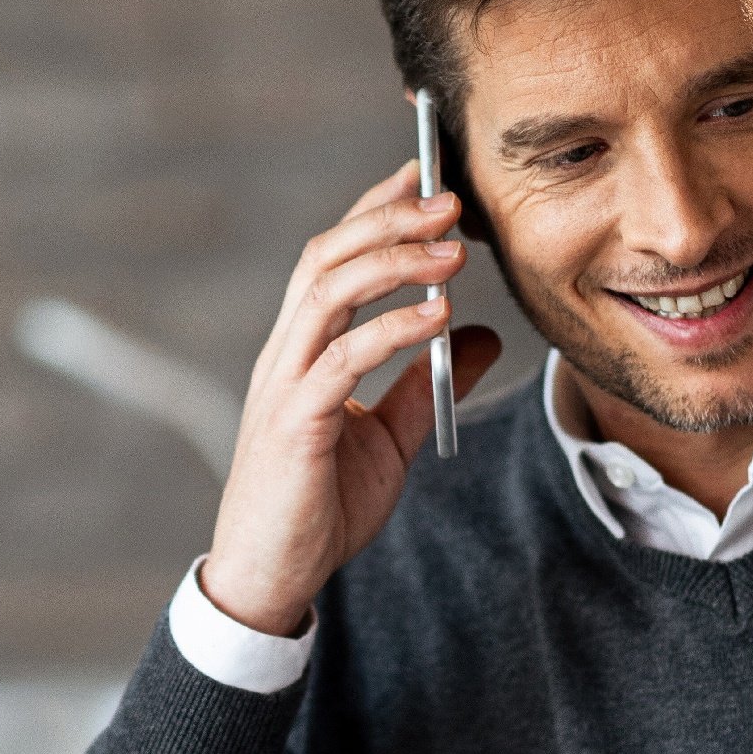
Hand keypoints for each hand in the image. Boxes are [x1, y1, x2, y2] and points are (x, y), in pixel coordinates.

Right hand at [201, 161, 503, 634]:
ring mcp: (284, 386)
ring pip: (327, 293)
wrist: (273, 578)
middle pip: (326, 257)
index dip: (376, 211)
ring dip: (393, 260)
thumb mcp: (391, 439)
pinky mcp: (295, 425)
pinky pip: (341, 360)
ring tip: (451, 246)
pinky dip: (391, 329)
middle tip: (449, 196)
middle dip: (388, 218)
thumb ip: (425, 384)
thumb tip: (479, 336)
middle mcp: (286, 355)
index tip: (425, 174)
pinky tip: (437, 315)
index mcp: (303, 351)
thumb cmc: (320, 509)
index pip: (332, 259)